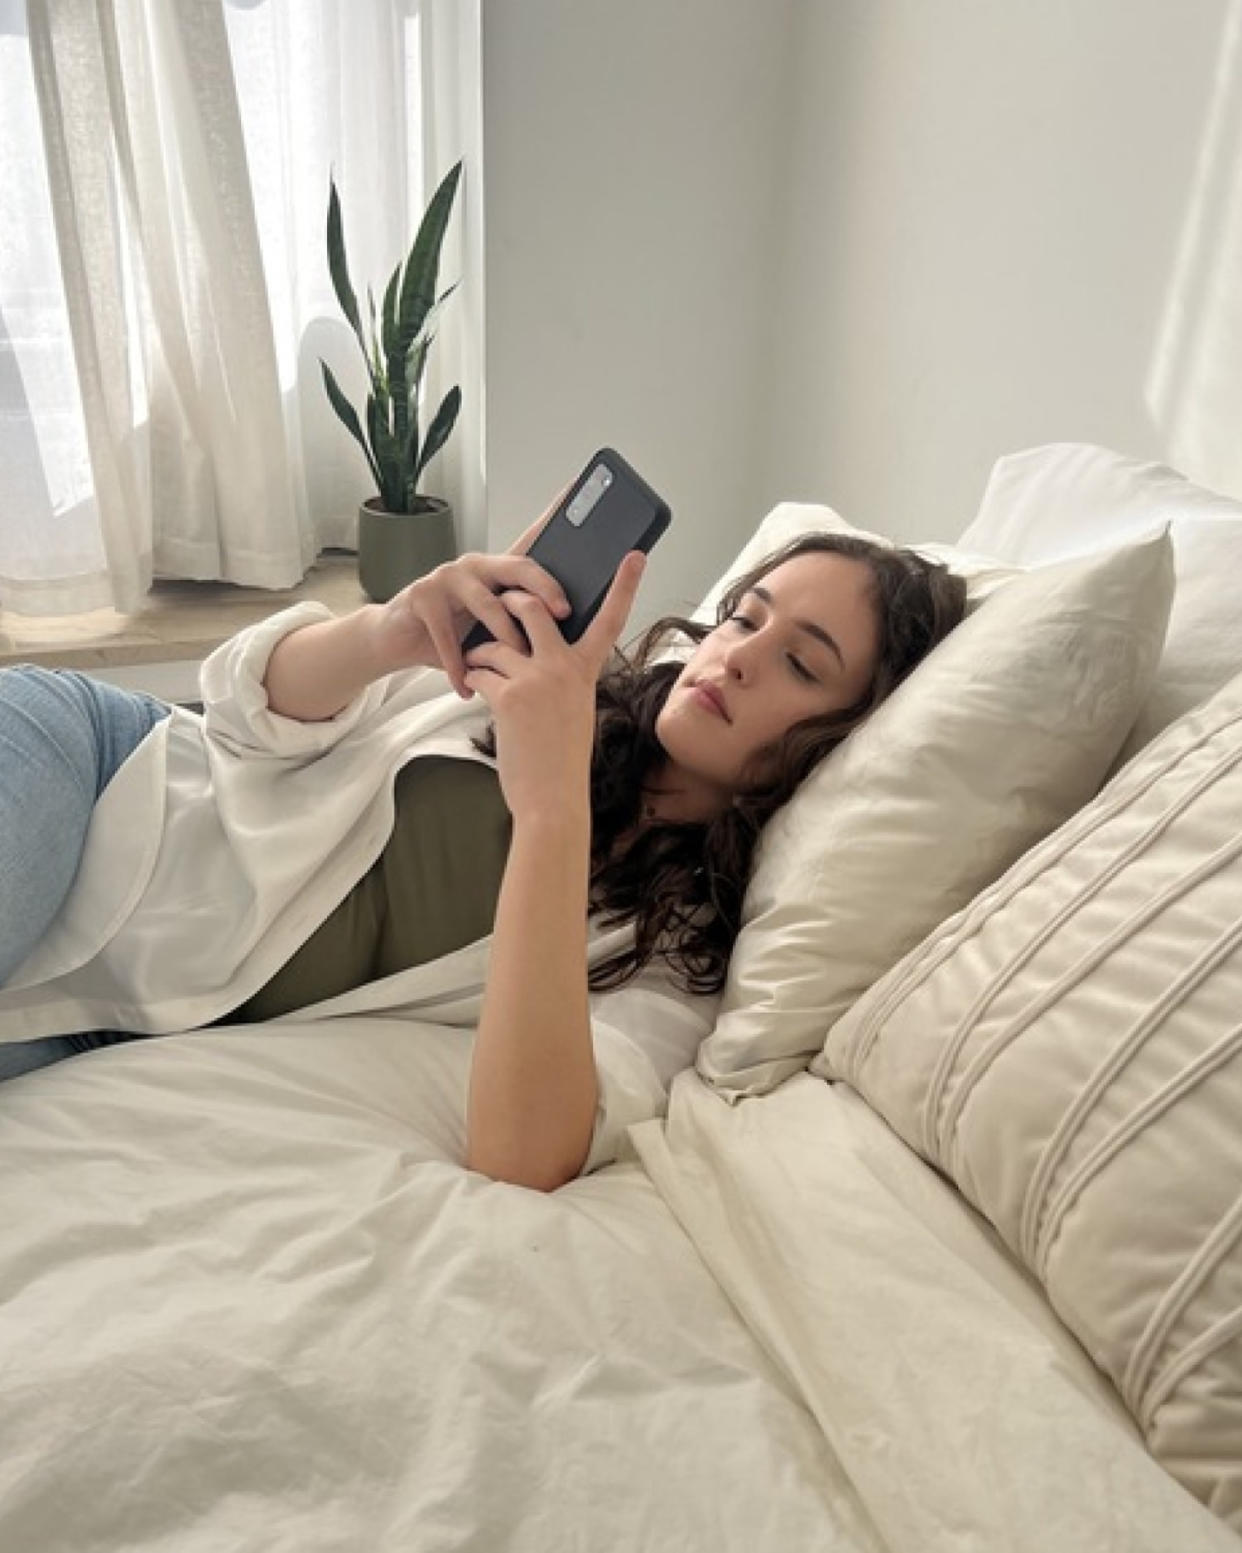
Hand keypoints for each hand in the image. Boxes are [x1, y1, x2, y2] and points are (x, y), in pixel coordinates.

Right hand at [371, 496, 571, 696]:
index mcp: (499, 569)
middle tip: (563, 612)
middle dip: (544, 588)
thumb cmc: (454, 634)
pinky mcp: (422, 597)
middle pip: (518, 567)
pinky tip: (466, 685)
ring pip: (487, 604)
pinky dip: (458, 665)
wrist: (398, 640)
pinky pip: (448, 635)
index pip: (532, 541)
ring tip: (517, 661)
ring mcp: (447, 577)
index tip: (579, 489)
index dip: (554, 513)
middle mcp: (476, 565)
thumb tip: (568, 634)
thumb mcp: (492, 628)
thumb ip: (520, 622)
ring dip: (505, 636)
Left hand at [461, 551, 646, 821]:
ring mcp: (537, 679)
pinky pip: (480, 671)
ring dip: (480, 655)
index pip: (610, 620)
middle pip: (533, 608)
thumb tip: (532, 651)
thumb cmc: (561, 759)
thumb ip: (562, 677)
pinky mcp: (509, 696)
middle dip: (511, 602)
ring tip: (480, 674)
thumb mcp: (574, 709)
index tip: (635, 555)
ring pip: (495, 643)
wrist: (553, 799)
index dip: (625, 585)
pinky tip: (475, 692)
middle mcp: (564, 668)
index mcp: (586, 671)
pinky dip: (472, 679)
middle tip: (502, 608)